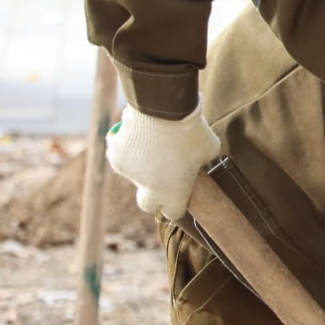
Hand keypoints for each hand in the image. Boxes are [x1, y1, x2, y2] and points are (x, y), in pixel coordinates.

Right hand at [106, 101, 220, 219]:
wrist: (164, 111)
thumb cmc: (191, 130)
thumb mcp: (209, 148)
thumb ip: (203, 160)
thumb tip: (200, 159)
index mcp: (175, 192)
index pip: (174, 212)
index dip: (176, 204)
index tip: (179, 195)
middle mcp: (150, 189)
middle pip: (147, 203)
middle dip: (152, 194)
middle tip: (161, 176)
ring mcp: (131, 174)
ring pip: (133, 174)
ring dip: (140, 163)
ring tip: (152, 141)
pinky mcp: (116, 157)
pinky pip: (120, 153)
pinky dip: (125, 144)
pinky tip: (136, 132)